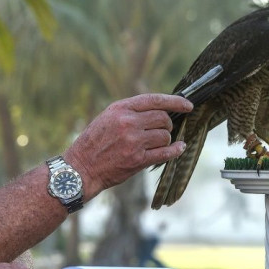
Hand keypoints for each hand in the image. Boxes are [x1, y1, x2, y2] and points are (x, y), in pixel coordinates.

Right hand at [65, 93, 192, 198]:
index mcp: (120, 109)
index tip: (187, 105)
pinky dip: (176, 150)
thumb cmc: (93, 143)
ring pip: (165, 136)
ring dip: (166, 140)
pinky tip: (180, 148)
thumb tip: (159, 110)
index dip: (175, 102)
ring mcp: (133, 141)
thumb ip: (130, 112)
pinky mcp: (137, 159)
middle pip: (163, 118)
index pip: (155, 100)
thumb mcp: (107, 118)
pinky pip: (165, 153)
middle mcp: (128, 122)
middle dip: (167, 125)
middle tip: (163, 130)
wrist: (81, 168)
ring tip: (155, 143)